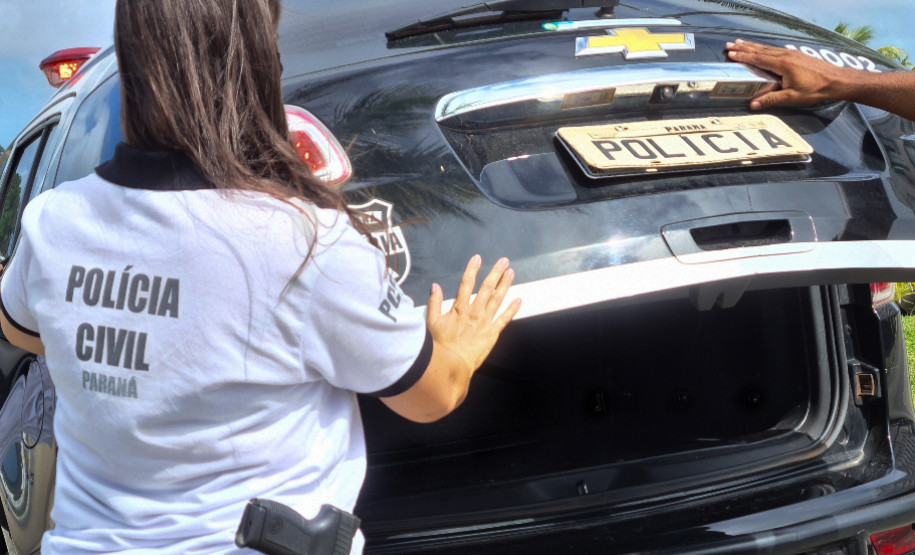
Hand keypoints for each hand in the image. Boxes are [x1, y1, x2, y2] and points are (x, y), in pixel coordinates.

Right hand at [426, 255, 520, 373]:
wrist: (452, 365)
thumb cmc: (440, 347)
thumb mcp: (431, 323)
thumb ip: (433, 303)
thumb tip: (435, 287)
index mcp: (459, 308)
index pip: (466, 283)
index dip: (472, 269)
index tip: (477, 258)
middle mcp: (474, 312)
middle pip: (486, 287)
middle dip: (495, 273)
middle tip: (503, 261)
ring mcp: (485, 322)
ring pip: (497, 299)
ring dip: (504, 285)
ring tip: (511, 273)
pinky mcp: (492, 333)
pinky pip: (504, 319)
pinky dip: (512, 309)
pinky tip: (518, 300)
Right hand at [726, 39, 852, 108]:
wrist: (836, 80)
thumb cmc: (815, 89)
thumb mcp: (792, 97)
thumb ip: (771, 99)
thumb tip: (752, 104)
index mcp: (783, 64)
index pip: (759, 58)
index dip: (744, 56)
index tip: (731, 53)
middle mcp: (786, 55)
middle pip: (761, 50)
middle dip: (744, 47)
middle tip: (730, 44)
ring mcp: (792, 53)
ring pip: (767, 48)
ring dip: (752, 46)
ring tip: (740, 43)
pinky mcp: (796, 54)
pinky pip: (775, 49)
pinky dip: (764, 48)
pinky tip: (760, 48)